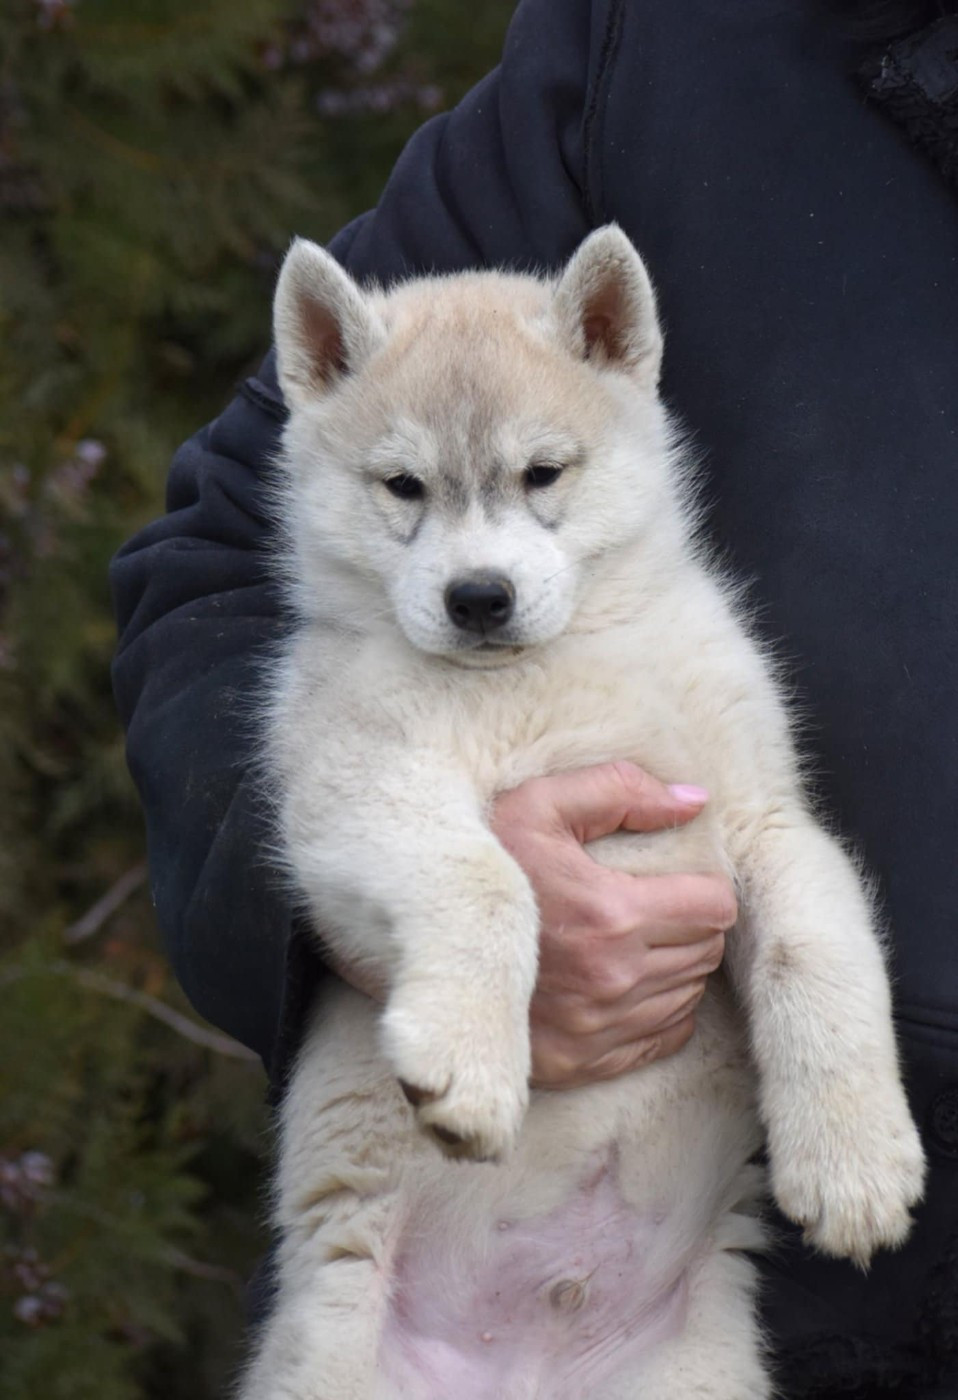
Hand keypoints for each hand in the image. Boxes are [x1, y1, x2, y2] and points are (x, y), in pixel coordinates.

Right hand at [491, 762, 735, 1088]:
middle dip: (691, 925)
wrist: (423, 941)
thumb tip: (694, 801)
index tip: (680, 880)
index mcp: (611, 915)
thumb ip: (619, 790)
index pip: (714, 907)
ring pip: (687, 996)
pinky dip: (659, 1011)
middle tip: (656, 906)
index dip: (704, 887)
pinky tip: (627, 984)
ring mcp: (597, 1029)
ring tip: (636, 941)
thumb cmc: (485, 864)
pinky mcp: (581, 1063)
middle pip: (705, 951)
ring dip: (675, 966)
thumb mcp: (539, 805)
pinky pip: (662, 1039)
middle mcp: (613, 979)